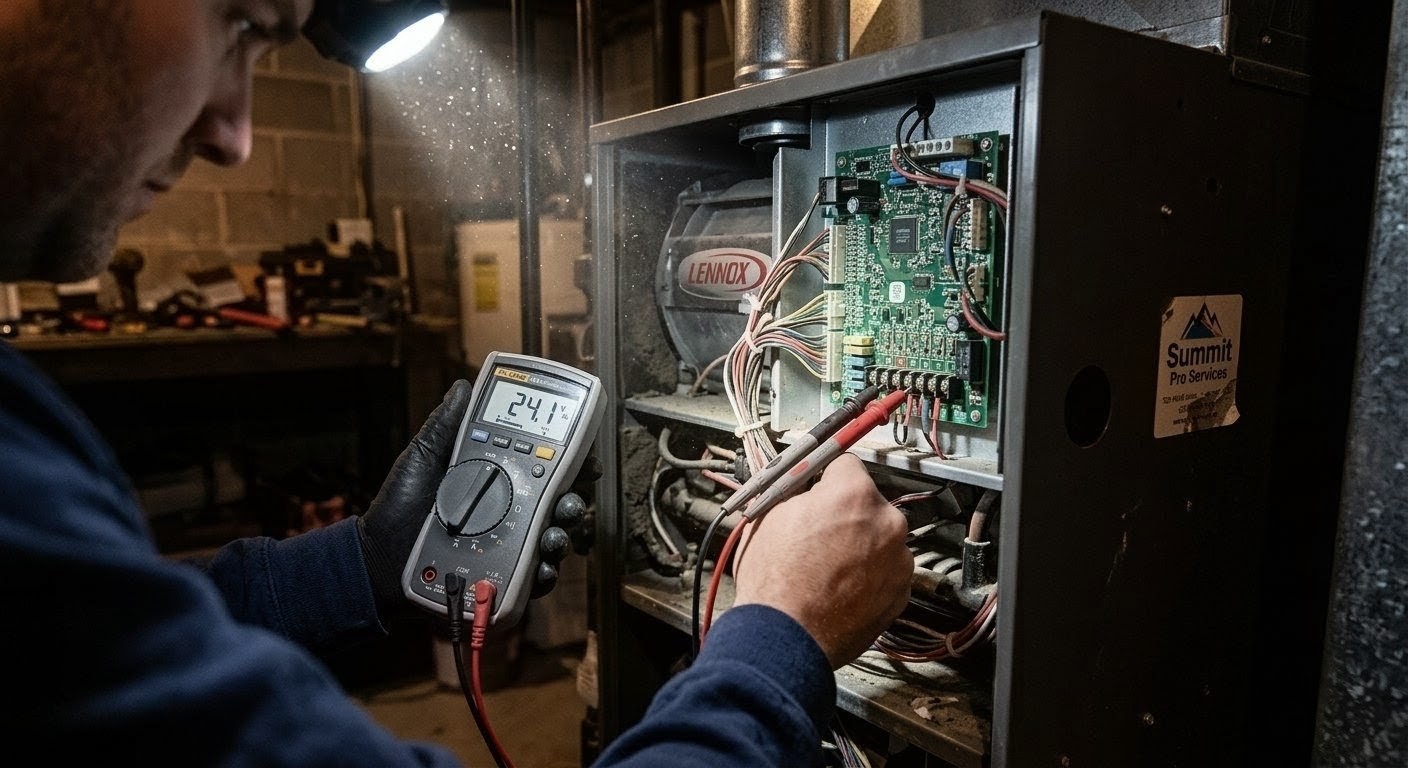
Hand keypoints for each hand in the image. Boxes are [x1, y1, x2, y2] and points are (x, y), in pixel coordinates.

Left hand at [356, 380, 589, 620]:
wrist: (379, 554)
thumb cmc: (401, 504)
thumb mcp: (423, 457)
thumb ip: (446, 425)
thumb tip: (462, 387)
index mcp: (497, 478)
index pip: (545, 468)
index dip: (571, 464)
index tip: (584, 461)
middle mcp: (509, 511)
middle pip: (558, 503)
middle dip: (574, 500)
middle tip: (570, 501)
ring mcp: (508, 544)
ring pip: (552, 538)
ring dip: (562, 534)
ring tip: (552, 534)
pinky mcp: (501, 575)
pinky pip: (533, 575)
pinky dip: (544, 572)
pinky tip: (540, 565)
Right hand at [730, 454, 912, 667]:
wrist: (785, 637)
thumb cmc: (774, 582)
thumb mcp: (770, 516)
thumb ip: (795, 491)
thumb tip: (800, 481)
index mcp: (853, 494)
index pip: (846, 464)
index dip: (826, 477)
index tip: (820, 485)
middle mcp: (886, 521)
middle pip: (867, 502)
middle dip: (845, 513)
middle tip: (817, 533)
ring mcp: (899, 559)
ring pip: (879, 538)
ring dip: (860, 545)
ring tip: (826, 567)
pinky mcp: (901, 592)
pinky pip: (887, 570)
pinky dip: (869, 575)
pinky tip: (840, 586)